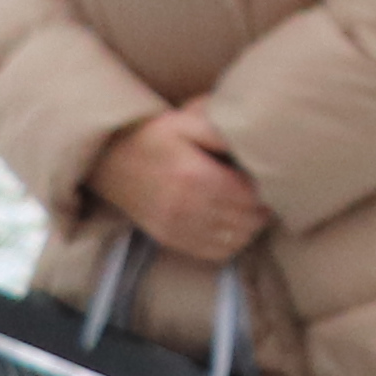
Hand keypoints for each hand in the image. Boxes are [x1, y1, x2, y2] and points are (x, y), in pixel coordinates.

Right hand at [92, 103, 270, 261]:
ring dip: (250, 227)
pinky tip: (233, 225)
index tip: (269, 178)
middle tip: (266, 194)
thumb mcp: (185, 122)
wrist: (106, 159)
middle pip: (246, 221)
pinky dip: (231, 243)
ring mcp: (177, 227)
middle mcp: (187, 208)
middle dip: (262, 209)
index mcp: (195, 177)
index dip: (266, 188)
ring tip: (252, 209)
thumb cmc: (151, 136)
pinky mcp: (168, 238)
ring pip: (235, 241)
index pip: (250, 196)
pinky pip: (213, 253)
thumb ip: (220, 131)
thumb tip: (253, 141)